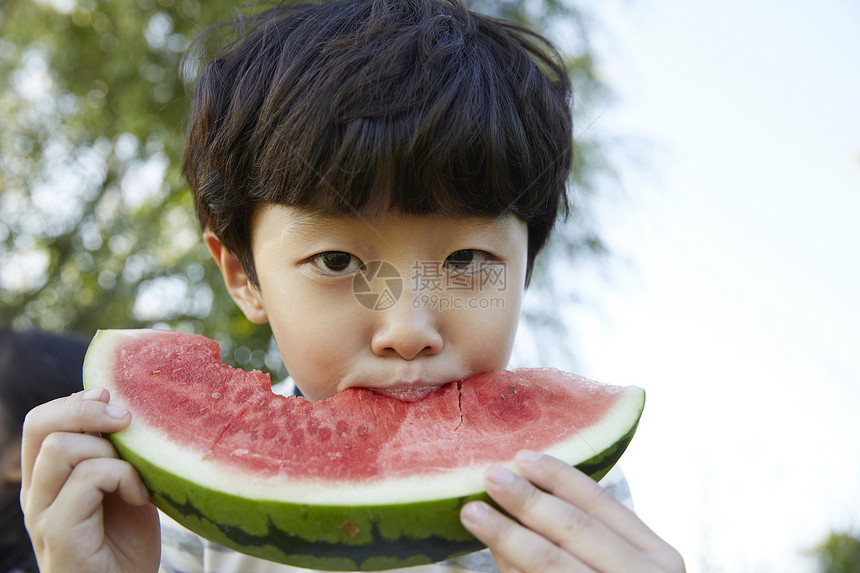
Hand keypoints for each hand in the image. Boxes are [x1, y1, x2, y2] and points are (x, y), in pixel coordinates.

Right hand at [20, 388, 160, 572]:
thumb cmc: (126, 543)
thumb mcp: (121, 485)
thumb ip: (111, 452)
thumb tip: (116, 403)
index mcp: (46, 479)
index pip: (41, 420)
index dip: (77, 401)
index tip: (114, 403)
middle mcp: (36, 494)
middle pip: (40, 423)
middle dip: (87, 410)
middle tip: (126, 421)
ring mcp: (42, 516)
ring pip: (60, 448)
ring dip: (108, 450)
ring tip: (134, 475)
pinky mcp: (58, 535)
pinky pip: (84, 481)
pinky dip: (121, 477)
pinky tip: (140, 496)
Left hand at [460, 450, 684, 571]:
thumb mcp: (622, 567)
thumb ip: (580, 540)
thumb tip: (518, 498)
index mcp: (659, 557)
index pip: (602, 505)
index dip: (560, 477)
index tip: (522, 456)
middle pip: (575, 530)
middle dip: (527, 500)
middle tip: (490, 475)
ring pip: (552, 564)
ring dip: (508, 535)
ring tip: (473, 512)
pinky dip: (513, 572)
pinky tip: (493, 555)